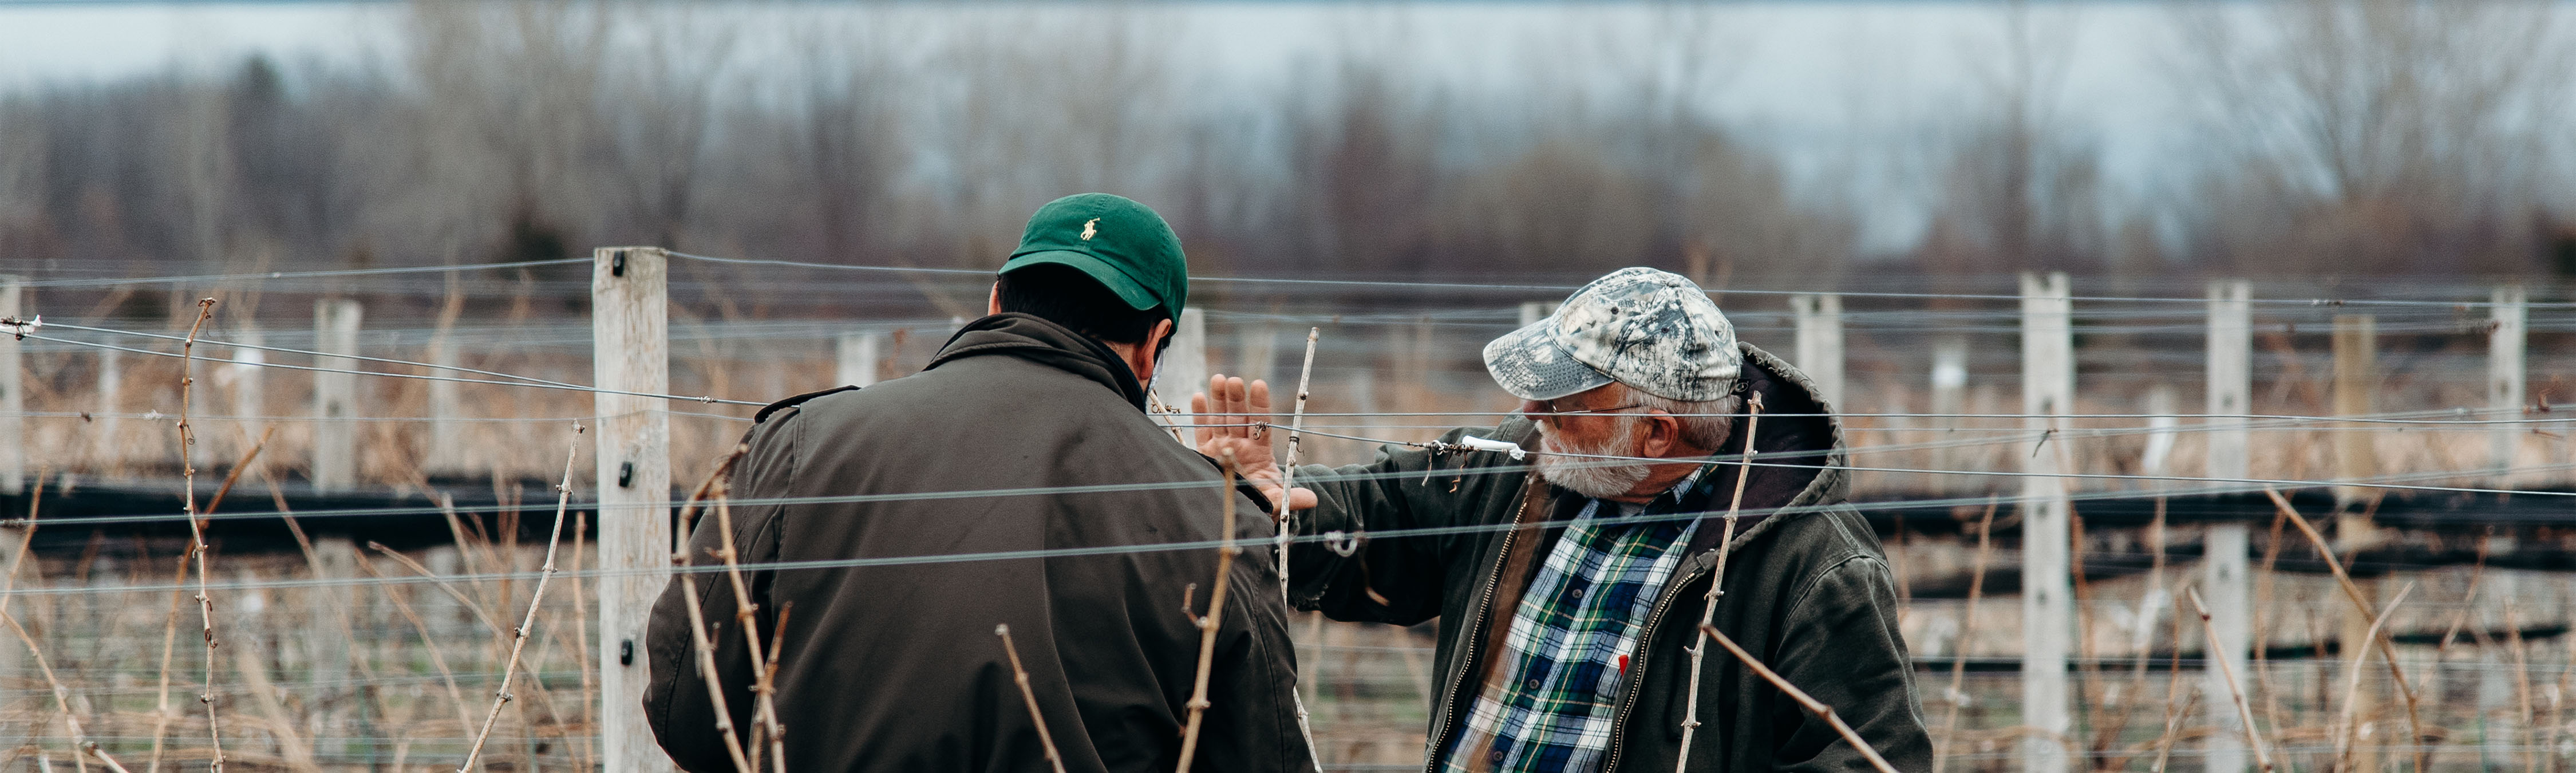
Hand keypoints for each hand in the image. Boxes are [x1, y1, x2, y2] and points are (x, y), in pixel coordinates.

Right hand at [1191, 374, 1316, 514]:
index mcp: (1259, 453)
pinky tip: (1198, 396)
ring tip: (1219, 379)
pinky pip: (1202, 432)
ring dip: (1219, 400)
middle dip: (1237, 398)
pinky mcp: (1205, 455)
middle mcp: (1240, 446)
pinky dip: (1199, 414)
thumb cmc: (1259, 506)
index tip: (1259, 384)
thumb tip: (1312, 500)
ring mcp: (1222, 448)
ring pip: (1220, 419)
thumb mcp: (1276, 502)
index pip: (1261, 423)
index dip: (1260, 404)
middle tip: (1235, 380)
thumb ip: (1291, 498)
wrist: (1236, 516)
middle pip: (1239, 417)